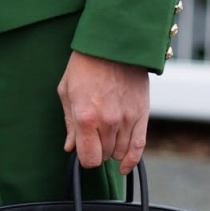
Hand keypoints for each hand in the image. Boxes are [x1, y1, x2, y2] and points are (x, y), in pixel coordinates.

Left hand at [57, 50, 148, 174]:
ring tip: (107, 134)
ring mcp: (127, 119)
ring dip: (112, 149)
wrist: (114, 45)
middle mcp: (108, 122)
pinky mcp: (142, 114)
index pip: (89, 159)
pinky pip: (139, 147)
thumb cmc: (85, 65)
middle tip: (93, 134)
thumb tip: (71, 147)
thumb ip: (70, 124)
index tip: (83, 150)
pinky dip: (132, 160)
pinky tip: (124, 166)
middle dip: (97, 149)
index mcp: (86, 117)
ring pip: (120, 152)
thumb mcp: (67, 92)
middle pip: (104, 155)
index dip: (84, 158)